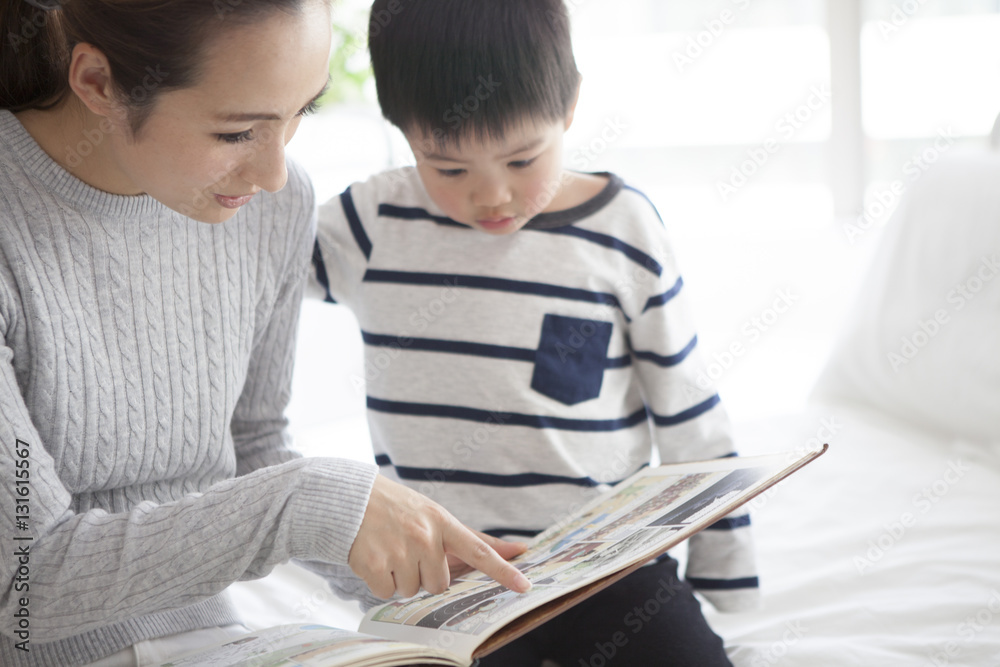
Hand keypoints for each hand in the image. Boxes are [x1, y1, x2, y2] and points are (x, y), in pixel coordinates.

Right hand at [348, 476, 531, 598]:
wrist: (351, 498)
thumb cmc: (400, 509)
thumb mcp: (437, 516)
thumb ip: (476, 539)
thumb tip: (519, 549)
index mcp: (442, 522)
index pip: (479, 551)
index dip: (503, 570)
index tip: (525, 586)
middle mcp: (423, 536)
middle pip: (439, 584)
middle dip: (423, 574)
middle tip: (408, 551)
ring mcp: (398, 550)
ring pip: (411, 591)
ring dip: (400, 578)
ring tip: (389, 550)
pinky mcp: (374, 564)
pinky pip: (386, 593)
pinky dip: (379, 582)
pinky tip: (374, 558)